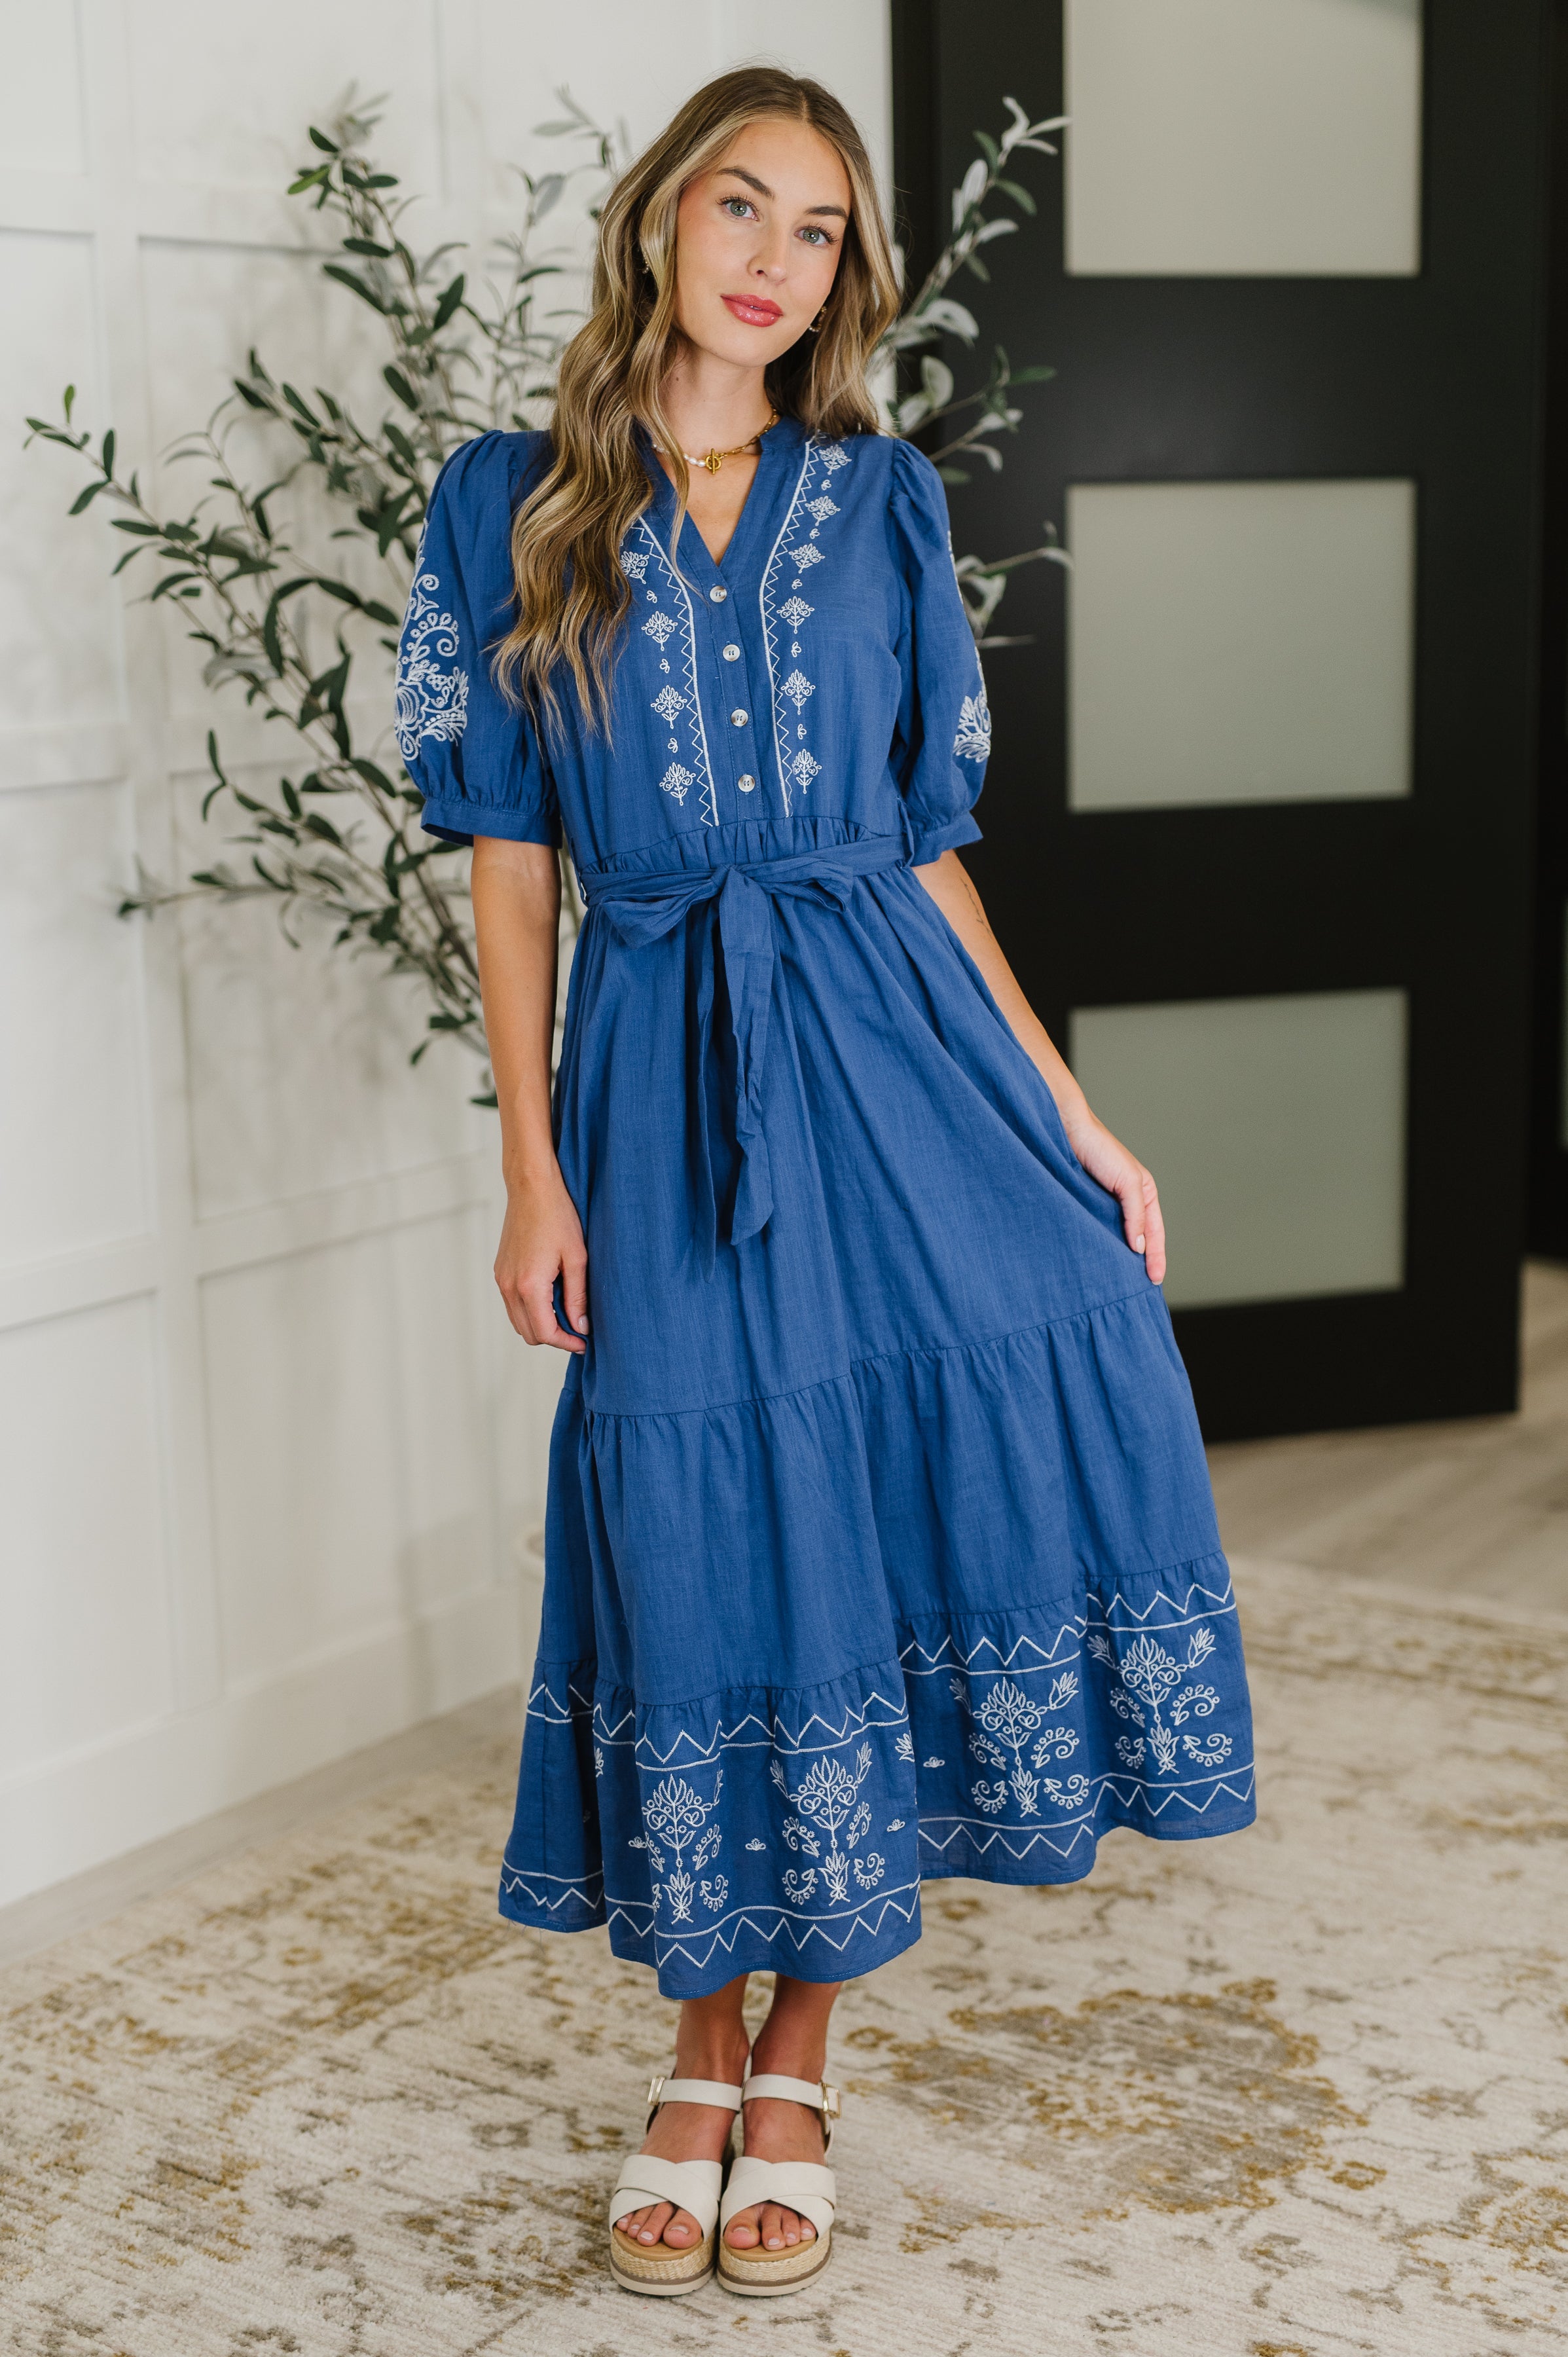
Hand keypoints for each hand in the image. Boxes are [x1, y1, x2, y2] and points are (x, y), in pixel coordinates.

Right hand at [494, 1171, 588, 1350]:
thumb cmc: (557, 1216)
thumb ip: (577, 1297)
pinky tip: (551, 1299)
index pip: (545, 1332)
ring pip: (518, 1321)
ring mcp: (501, 1279)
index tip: (584, 1342)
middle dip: (554, 1338)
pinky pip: (512, 1305)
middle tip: (578, 1329)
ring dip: (541, 1325)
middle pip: (528, 1334)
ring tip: (566, 1315)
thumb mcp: (577, 1258)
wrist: (532, 1188)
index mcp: (529, 1285)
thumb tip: (580, 1326)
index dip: (566, 1343)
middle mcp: (509, 1286)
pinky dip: (530, 1311)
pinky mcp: (500, 1271)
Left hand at [1060, 1110, 1166, 1284]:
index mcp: (1145, 1193)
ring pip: (1117, 1238)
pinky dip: (1100, 1247)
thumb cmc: (1099, 1148)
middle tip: (1139, 1290)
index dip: (1157, 1258)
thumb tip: (1139, 1248)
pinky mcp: (1084, 1204)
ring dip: (1119, 1258)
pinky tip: (1097, 1262)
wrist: (1064, 1129)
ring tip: (1118, 1283)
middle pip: (1139, 1239)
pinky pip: (1096, 1231)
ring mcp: (1105, 1204)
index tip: (1154, 1281)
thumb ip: (1136, 1215)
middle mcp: (1128, 1200)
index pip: (1156, 1233)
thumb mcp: (1129, 1182)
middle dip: (1141, 1263)